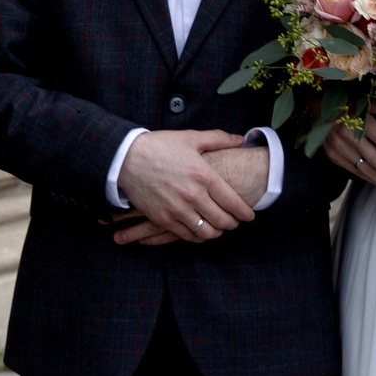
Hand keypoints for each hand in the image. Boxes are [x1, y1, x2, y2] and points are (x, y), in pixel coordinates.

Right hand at [114, 129, 255, 245]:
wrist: (126, 158)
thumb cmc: (159, 146)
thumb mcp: (190, 138)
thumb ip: (218, 139)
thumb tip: (240, 139)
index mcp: (203, 175)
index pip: (232, 202)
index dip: (244, 212)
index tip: (249, 215)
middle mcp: (193, 195)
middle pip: (222, 221)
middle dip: (233, 224)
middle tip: (235, 222)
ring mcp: (177, 209)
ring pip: (206, 232)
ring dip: (216, 233)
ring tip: (218, 228)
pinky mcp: (163, 219)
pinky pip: (187, 236)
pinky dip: (197, 237)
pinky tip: (200, 231)